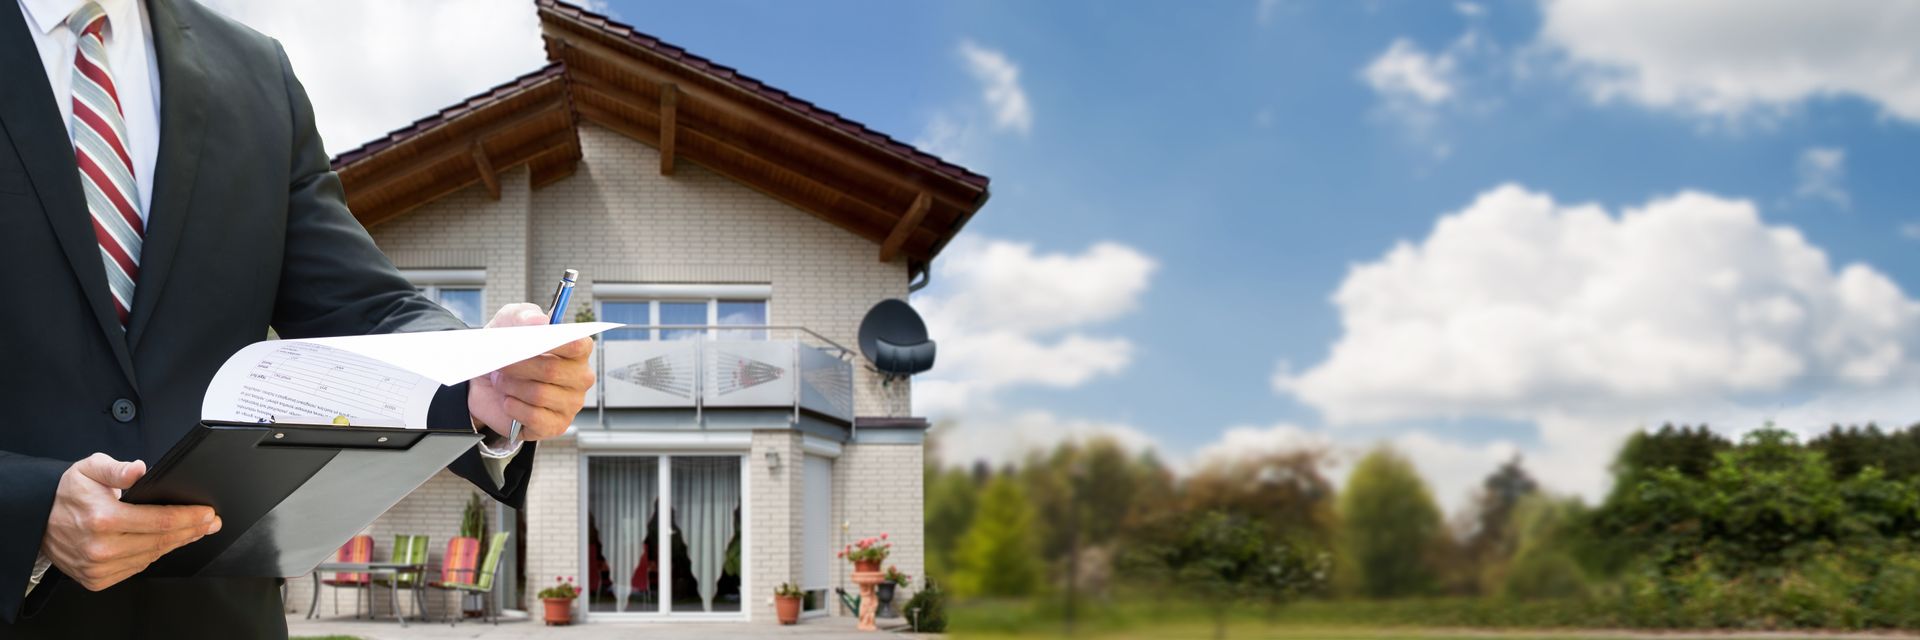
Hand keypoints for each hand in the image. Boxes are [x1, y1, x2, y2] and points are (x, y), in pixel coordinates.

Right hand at [42, 453, 219, 590]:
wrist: (37, 520)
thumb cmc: (67, 494)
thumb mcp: (89, 469)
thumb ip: (116, 468)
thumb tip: (139, 469)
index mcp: (103, 519)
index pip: (161, 522)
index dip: (190, 518)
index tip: (208, 513)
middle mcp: (101, 547)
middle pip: (162, 541)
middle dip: (192, 530)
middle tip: (210, 522)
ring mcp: (99, 567)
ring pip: (152, 556)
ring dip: (177, 543)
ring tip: (194, 531)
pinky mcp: (97, 579)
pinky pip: (136, 568)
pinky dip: (153, 555)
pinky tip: (165, 543)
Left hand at [468, 302, 594, 441]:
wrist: (485, 384)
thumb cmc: (506, 350)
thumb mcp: (507, 324)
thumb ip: (523, 315)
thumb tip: (540, 321)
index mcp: (577, 351)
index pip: (578, 344)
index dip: (555, 342)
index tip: (532, 340)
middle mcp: (580, 377)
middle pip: (552, 370)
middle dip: (519, 366)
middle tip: (501, 363)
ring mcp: (571, 404)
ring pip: (539, 394)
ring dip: (511, 387)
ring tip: (502, 382)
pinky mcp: (556, 425)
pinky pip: (534, 417)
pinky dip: (514, 408)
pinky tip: (509, 402)